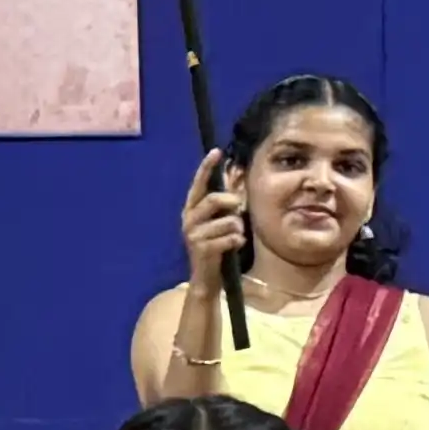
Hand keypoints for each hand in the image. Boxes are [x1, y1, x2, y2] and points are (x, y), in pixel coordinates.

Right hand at [178, 150, 246, 295]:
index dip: (206, 168)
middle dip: (231, 202)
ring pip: (227, 221)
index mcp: (191, 209)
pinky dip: (237, 241)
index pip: (198, 184)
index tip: (216, 151)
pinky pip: (230, 238)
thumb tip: (234, 175)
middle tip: (239, 207)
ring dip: (238, 228)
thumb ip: (224, 201)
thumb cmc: (215, 244)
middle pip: (213, 200)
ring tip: (236, 235)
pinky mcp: (202, 250)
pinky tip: (235, 245)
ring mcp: (193, 235)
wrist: (206, 278)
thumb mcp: (217, 220)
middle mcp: (188, 219)